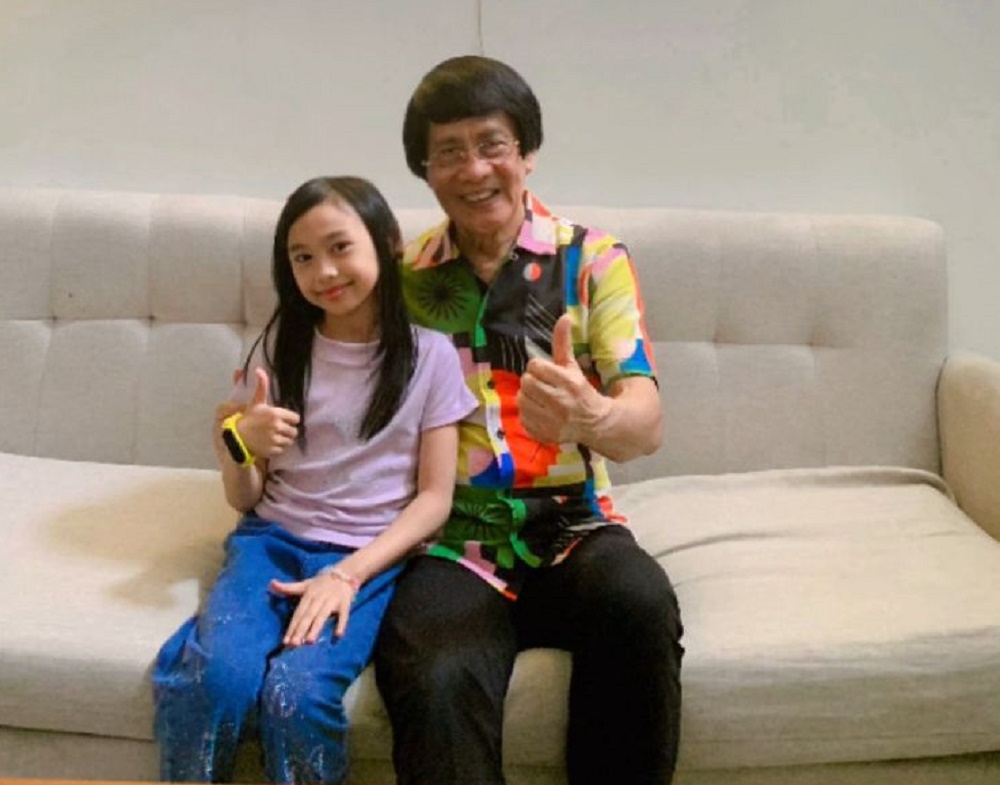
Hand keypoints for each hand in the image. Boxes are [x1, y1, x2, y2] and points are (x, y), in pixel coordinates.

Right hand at [236, 368, 300, 457]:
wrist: (236, 437)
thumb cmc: (248, 418)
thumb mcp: (256, 401)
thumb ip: (261, 386)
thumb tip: (259, 369)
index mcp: (275, 413)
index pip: (296, 418)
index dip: (290, 419)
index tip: (283, 419)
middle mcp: (277, 426)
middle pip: (294, 431)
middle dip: (288, 430)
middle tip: (278, 429)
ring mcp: (275, 439)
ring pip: (289, 441)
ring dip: (284, 439)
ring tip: (274, 436)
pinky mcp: (272, 450)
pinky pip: (283, 449)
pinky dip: (278, 448)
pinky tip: (270, 443)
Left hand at [270, 572, 355, 644]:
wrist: (344, 573)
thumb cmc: (321, 583)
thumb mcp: (304, 584)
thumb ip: (288, 588)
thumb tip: (271, 583)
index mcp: (308, 595)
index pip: (298, 613)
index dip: (292, 627)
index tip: (285, 641)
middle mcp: (319, 598)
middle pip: (308, 616)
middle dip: (301, 630)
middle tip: (294, 644)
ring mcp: (332, 600)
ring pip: (323, 616)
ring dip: (316, 628)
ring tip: (309, 642)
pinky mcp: (345, 603)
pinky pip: (343, 614)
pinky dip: (341, 624)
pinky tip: (338, 635)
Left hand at [517, 314, 611, 445]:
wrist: (595, 423)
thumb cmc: (580, 390)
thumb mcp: (572, 366)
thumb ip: (563, 342)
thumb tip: (564, 316)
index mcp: (568, 382)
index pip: (535, 365)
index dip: (539, 368)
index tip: (547, 373)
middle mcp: (559, 402)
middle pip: (526, 381)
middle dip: (532, 381)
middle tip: (543, 386)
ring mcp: (551, 420)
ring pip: (521, 399)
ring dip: (528, 397)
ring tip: (540, 399)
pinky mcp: (544, 434)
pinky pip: (522, 417)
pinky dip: (528, 414)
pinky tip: (541, 413)